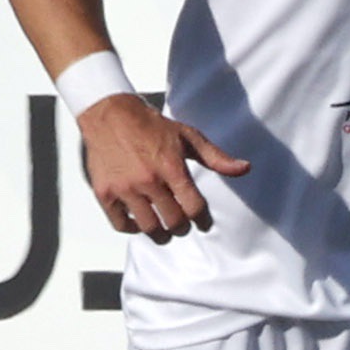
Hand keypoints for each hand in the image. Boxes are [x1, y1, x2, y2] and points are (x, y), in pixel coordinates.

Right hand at [77, 93, 248, 242]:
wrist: (109, 114)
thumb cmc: (151, 125)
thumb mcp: (187, 136)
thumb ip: (216, 157)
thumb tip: (244, 169)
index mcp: (171, 167)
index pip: (195, 208)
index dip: (203, 220)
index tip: (203, 223)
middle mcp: (148, 180)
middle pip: (174, 222)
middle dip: (183, 228)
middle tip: (182, 226)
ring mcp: (125, 188)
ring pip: (149, 228)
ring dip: (161, 234)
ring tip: (164, 231)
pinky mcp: (104, 192)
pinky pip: (121, 224)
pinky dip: (132, 228)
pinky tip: (139, 222)